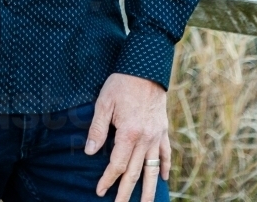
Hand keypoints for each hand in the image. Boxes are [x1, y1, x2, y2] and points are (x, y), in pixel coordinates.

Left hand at [85, 73, 169, 201]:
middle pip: (135, 172)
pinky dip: (166, 166)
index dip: (108, 179)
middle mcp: (145, 139)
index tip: (100, 191)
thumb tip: (90, 151)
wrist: (145, 68)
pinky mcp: (163, 129)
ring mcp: (156, 136)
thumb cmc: (121, 83)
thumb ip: (98, 128)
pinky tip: (164, 178)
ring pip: (154, 169)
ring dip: (149, 189)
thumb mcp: (104, 102)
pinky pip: (166, 153)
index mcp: (129, 133)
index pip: (117, 164)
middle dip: (126, 192)